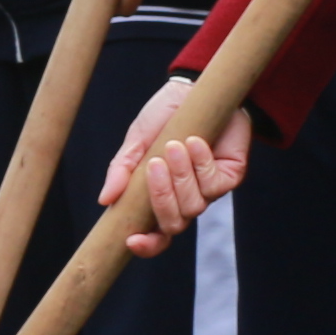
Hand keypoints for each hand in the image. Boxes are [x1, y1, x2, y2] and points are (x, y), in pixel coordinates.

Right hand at [103, 76, 247, 250]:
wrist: (195, 88)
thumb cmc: (164, 116)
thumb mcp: (136, 140)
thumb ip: (122, 169)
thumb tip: (105, 200)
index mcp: (160, 198)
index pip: (156, 236)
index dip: (147, 245)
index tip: (131, 240)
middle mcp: (185, 200)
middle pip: (174, 224)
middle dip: (162, 198)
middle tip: (154, 165)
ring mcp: (209, 191)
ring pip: (194, 206)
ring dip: (182, 176)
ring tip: (174, 145)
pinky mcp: (230, 176)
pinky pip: (215, 185)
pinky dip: (201, 163)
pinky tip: (194, 140)